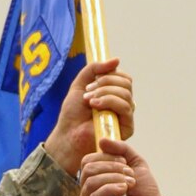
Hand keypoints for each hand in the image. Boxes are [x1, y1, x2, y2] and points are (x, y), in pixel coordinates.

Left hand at [47, 60, 134, 176]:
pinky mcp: (127, 128)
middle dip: (106, 82)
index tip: (91, 81)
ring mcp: (126, 116)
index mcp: (114, 94)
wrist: (68, 135)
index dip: (110, 74)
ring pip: (126, 94)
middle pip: (126, 83)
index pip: (124, 78)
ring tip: (88, 100)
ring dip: (105, 92)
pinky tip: (95, 106)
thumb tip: (117, 60)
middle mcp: (123, 104)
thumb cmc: (73, 114)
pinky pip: (126, 107)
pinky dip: (109, 102)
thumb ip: (94, 69)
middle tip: (88, 91)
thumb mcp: (80, 84)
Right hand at [79, 138, 166, 195]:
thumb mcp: (135, 162)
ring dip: (113, 178)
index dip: (106, 157)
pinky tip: (123, 190)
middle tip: (129, 174)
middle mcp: (88, 190)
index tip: (125, 163)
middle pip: (88, 170)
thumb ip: (121, 149)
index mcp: (95, 177)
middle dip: (111, 167)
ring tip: (130, 183)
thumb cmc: (143, 190)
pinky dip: (109, 189)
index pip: (88, 160)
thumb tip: (101, 141)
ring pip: (90, 182)